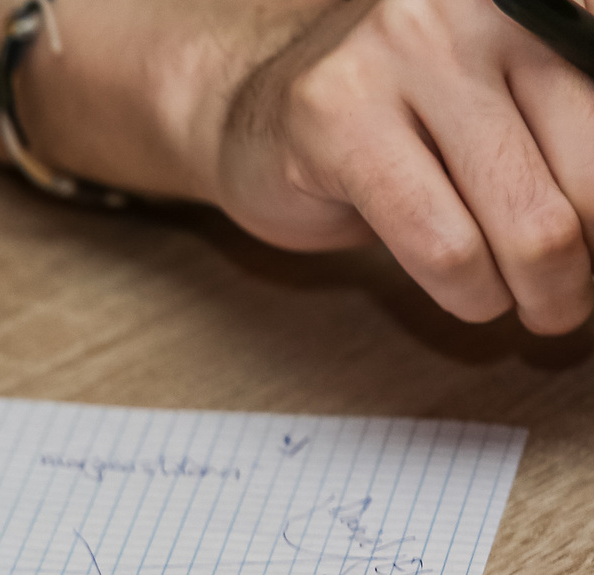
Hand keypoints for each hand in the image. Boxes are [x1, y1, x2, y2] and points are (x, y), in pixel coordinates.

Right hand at [212, 0, 593, 332]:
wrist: (255, 111)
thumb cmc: (399, 117)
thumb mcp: (514, 95)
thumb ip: (577, 127)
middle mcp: (477, 5)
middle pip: (590, 171)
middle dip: (588, 260)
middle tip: (571, 295)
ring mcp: (400, 54)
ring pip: (526, 219)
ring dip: (538, 291)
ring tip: (528, 304)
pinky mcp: (335, 121)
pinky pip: (442, 244)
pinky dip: (469, 292)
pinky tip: (470, 295)